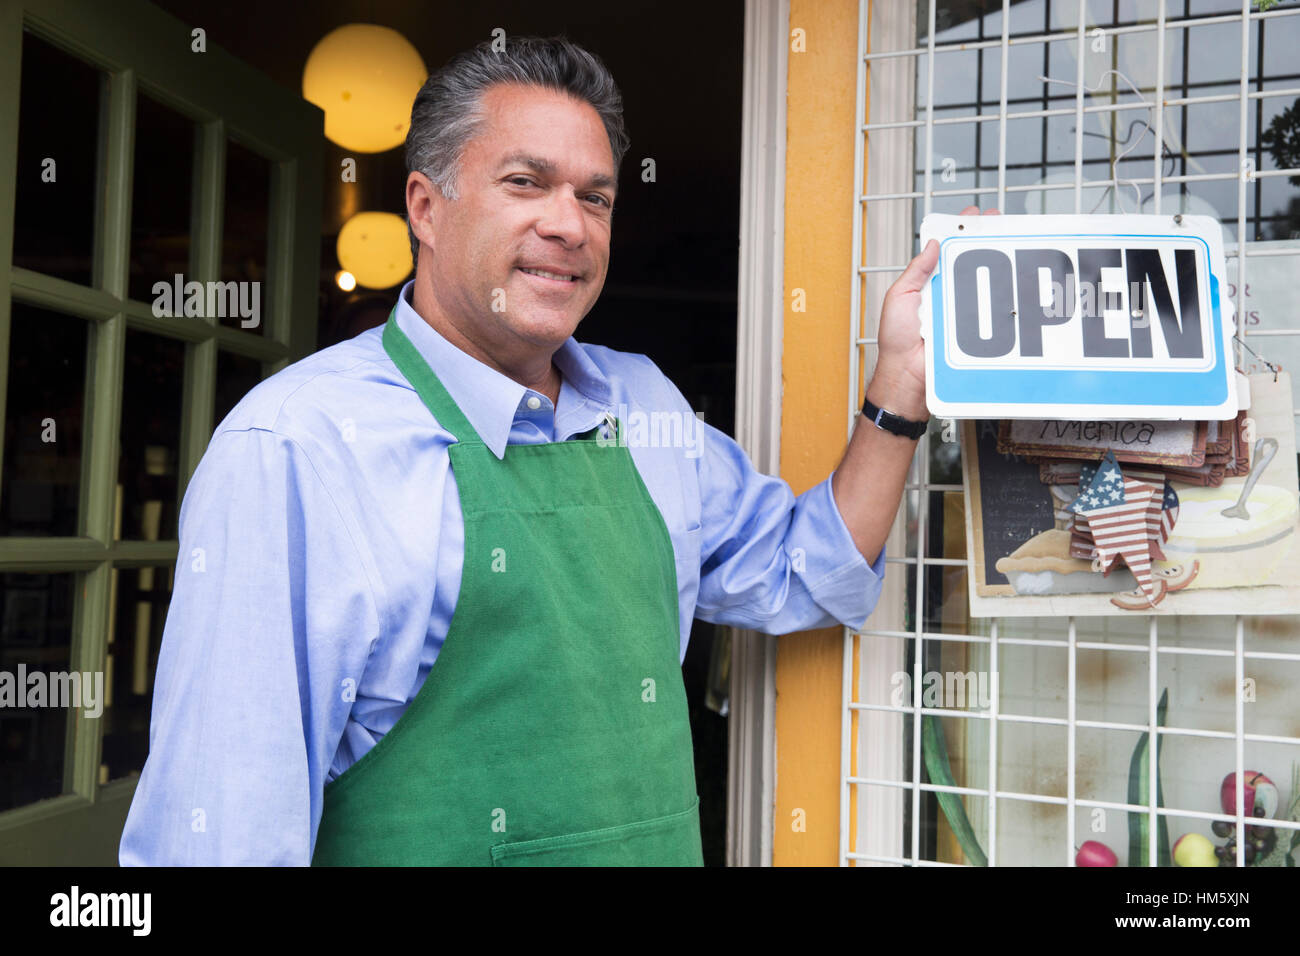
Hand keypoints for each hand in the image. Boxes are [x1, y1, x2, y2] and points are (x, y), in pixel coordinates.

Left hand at [868, 204, 1000, 419]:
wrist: (907, 377)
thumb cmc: (896, 343)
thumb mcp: (898, 299)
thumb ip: (914, 272)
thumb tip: (931, 244)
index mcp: (927, 285)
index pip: (946, 252)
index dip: (959, 232)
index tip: (972, 215)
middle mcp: (947, 295)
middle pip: (972, 263)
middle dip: (987, 241)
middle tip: (999, 223)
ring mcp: (963, 312)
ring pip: (986, 284)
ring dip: (1000, 265)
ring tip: (1010, 245)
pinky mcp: (976, 330)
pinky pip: (991, 311)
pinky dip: (1003, 298)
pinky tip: (1012, 284)